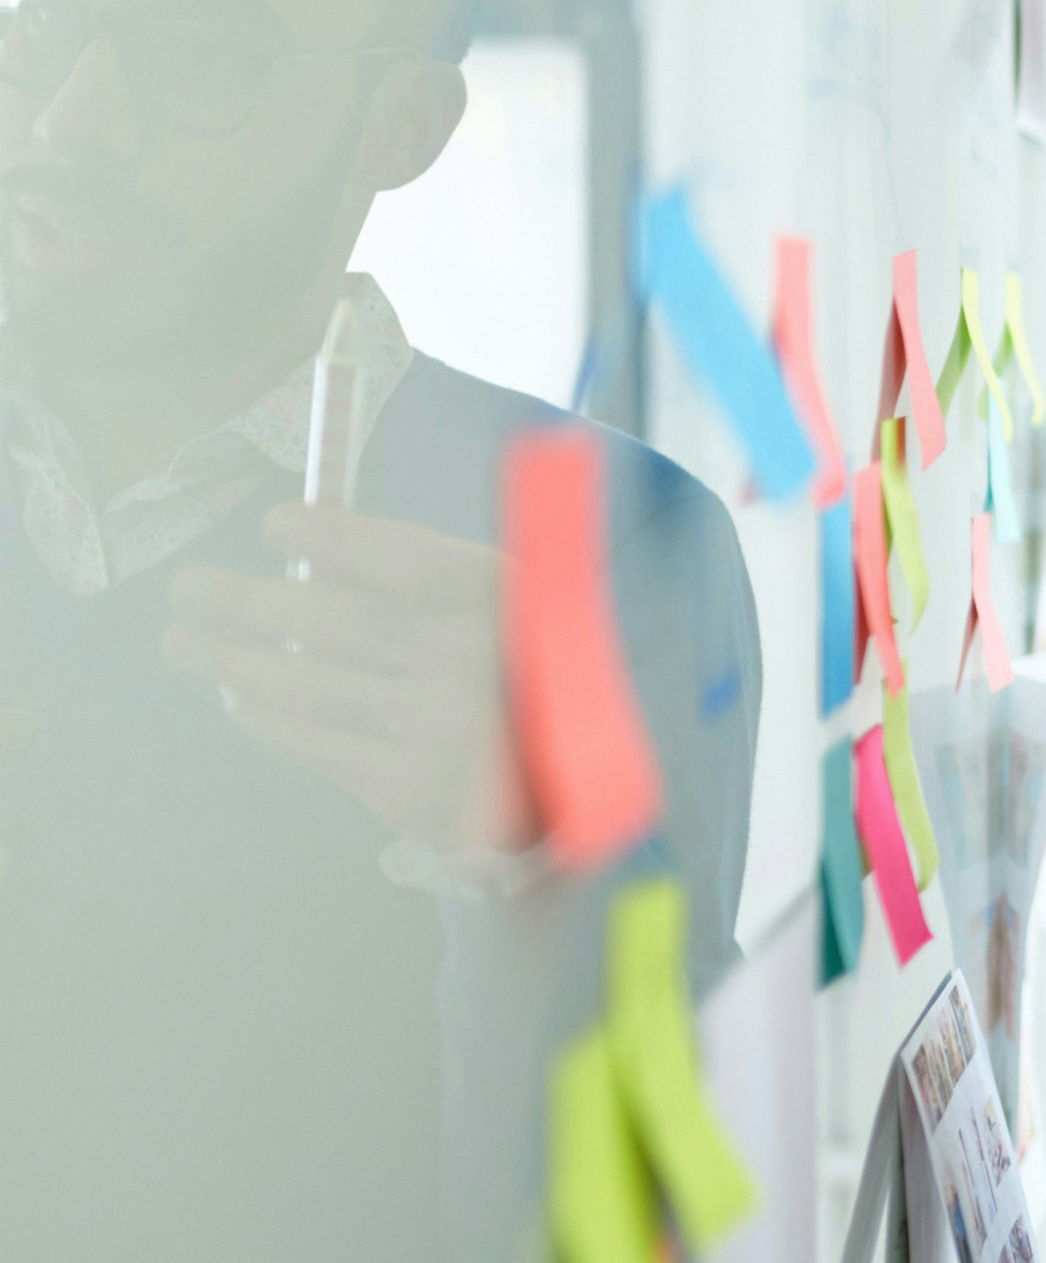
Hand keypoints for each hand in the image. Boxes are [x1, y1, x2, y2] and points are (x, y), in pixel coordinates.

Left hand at [161, 504, 526, 851]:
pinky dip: (271, 721)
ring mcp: (441, 732)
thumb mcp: (516, 612)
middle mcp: (476, 664)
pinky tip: (242, 702)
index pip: (408, 558)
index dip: (336, 538)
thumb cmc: (539, 681)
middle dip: (250, 603)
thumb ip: (433, 584)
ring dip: (237, 662)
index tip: (276, 524)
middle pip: (341, 621)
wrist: (587, 787)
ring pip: (314, 687)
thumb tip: (320, 562)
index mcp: (510, 604)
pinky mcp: (414, 792)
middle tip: (187, 590)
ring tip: (188, 644)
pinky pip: (321, 747)